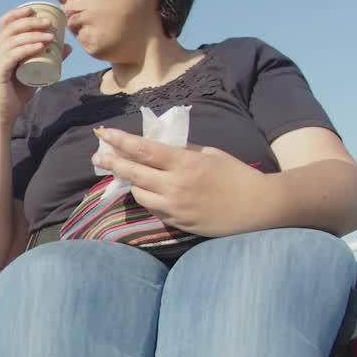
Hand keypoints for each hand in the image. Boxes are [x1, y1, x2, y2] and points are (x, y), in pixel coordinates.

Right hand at [0, 7, 72, 121]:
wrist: (6, 112)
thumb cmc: (19, 91)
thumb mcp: (37, 70)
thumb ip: (50, 58)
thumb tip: (67, 46)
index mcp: (2, 47)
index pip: (5, 22)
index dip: (18, 12)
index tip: (34, 10)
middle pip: (11, 27)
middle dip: (31, 22)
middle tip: (49, 23)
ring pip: (13, 40)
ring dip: (33, 35)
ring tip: (51, 37)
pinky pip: (13, 56)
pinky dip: (27, 49)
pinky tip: (39, 46)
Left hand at [92, 128, 267, 236]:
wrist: (259, 208)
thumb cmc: (237, 175)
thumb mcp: (210, 155)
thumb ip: (182, 151)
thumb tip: (158, 149)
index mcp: (185, 163)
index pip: (144, 150)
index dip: (121, 142)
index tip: (104, 134)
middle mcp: (176, 186)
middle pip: (133, 173)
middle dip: (111, 163)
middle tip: (96, 156)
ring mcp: (175, 207)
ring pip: (139, 194)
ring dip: (131, 182)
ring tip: (125, 173)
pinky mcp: (178, 223)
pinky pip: (153, 209)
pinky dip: (147, 198)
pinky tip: (146, 190)